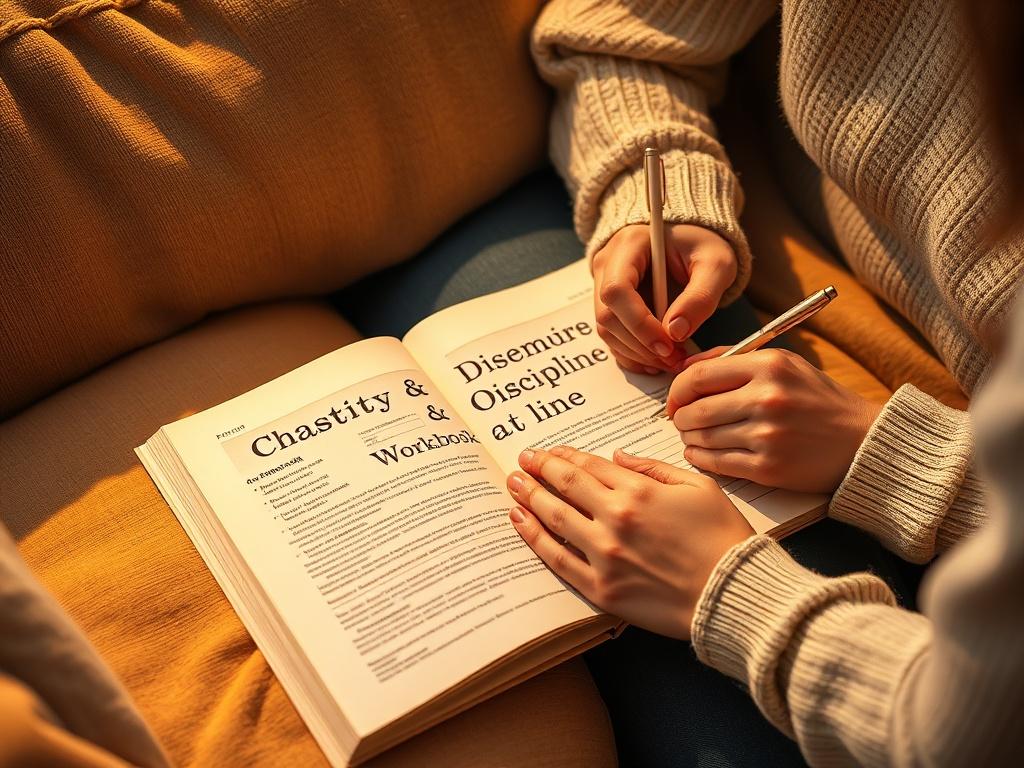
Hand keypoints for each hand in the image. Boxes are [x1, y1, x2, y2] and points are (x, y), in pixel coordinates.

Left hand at [506, 445, 753, 638]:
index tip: (548, 451)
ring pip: (554, 518)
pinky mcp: (601, 588)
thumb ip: (653, 467)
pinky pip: (557, 559)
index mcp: (639, 491)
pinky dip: (533, 537)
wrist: (732, 594)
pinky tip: (519, 521)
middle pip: (564, 485)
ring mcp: (604, 554)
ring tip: (514, 484)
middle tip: (522, 460)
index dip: (564, 456)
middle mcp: (615, 518)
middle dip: (539, 469)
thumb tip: (617, 456)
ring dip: (529, 497)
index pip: (588, 466)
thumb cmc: (723, 538)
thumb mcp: (698, 486)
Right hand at [592, 224, 737, 374]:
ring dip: (636, 353)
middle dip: (640, 345)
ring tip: (669, 360)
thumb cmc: (702, 245)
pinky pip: (612, 335)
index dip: (639, 324)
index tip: (667, 345)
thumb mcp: (716, 264)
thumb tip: (676, 332)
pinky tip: (655, 360)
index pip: (617, 290)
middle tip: (674, 359)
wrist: (691, 240)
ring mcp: (604, 284)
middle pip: (607, 315)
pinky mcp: (610, 304)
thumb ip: (701, 296)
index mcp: (629, 245)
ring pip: (606, 330)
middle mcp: (608, 264)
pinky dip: (632, 354)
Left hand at [667, 347, 882, 492]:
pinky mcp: (769, 468)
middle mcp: (767, 398)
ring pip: (703, 438)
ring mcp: (767, 435)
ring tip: (692, 437)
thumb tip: (686, 366)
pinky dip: (700, 459)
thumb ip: (734, 360)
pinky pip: (716, 463)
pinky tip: (700, 454)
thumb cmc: (819, 400)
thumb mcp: (784, 364)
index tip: (675, 400)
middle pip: (696, 409)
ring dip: (689, 439)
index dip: (677, 390)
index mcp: (769, 366)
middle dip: (680, 418)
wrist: (862, 441)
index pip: (698, 376)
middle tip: (681, 421)